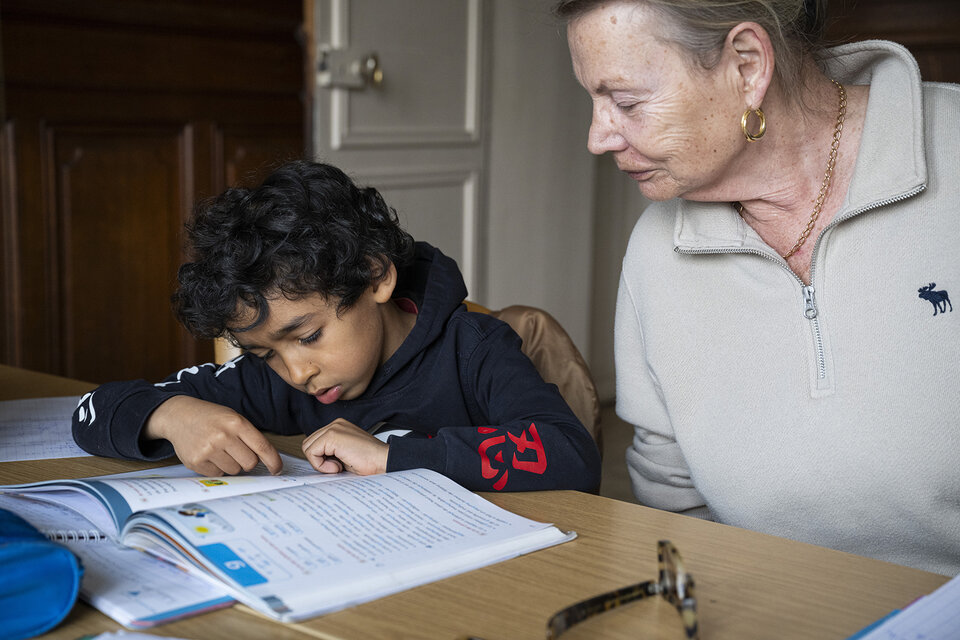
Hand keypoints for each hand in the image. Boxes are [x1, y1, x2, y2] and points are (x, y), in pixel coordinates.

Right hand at [143, 395, 282, 475]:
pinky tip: (209, 455)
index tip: (277, 469)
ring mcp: (208, 450)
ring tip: (220, 450)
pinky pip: (218, 475)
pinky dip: (217, 468)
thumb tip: (267, 461)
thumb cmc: (210, 418)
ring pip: (234, 471)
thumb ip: (249, 436)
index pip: (262, 447)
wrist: (179, 416)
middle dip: (248, 461)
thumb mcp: (233, 418)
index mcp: (236, 423)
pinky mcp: (196, 462)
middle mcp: (222, 436)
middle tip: (237, 451)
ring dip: (231, 464)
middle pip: (250, 463)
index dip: (273, 461)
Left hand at [301, 418, 388, 474]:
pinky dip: (321, 465)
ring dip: (320, 462)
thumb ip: (330, 452)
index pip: (315, 442)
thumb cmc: (370, 461)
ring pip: (308, 448)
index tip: (336, 465)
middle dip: (318, 460)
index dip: (321, 458)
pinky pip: (312, 453)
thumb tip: (315, 459)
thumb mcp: (345, 454)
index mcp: (338, 427)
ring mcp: (333, 428)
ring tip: (338, 466)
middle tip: (336, 466)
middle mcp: (335, 424)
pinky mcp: (332, 436)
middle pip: (308, 444)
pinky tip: (338, 466)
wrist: (384, 461)